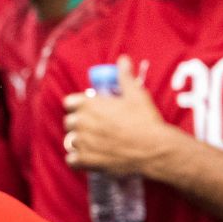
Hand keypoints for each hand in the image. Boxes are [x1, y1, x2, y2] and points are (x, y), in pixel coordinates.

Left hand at [64, 56, 180, 177]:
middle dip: (79, 124)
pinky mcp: (87, 161)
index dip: (78, 106)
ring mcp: (83, 143)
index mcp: (89, 104)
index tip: (88, 110)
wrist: (153, 148)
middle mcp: (82, 122)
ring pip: (71, 141)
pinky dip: (78, 160)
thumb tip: (123, 59)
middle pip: (69, 122)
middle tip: (93, 128)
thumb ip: (125, 76)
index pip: (69, 103)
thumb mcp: (136, 94)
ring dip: (79, 142)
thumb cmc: (144, 120)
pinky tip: (87, 159)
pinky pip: (71, 161)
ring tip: (93, 144)